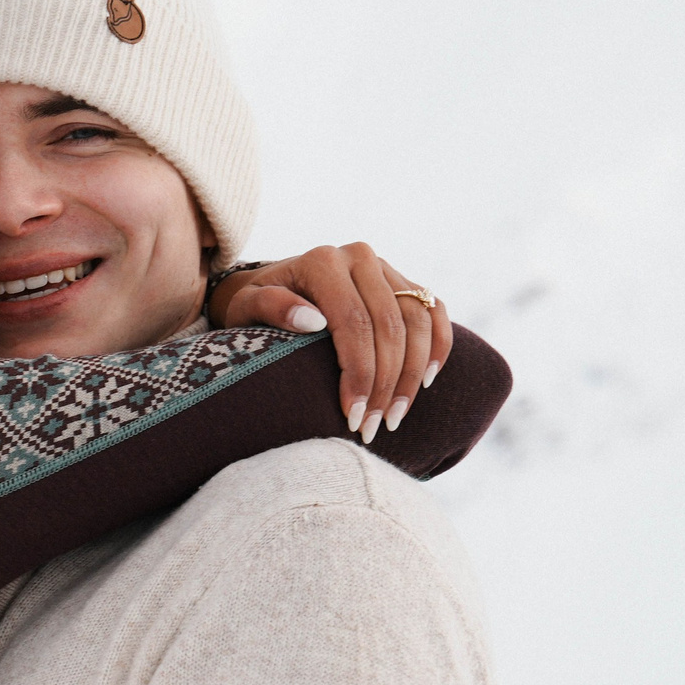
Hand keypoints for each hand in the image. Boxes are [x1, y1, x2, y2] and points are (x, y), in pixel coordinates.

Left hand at [209, 244, 454, 442]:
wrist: (269, 286)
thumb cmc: (251, 305)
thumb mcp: (246, 307)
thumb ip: (271, 308)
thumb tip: (312, 321)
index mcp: (323, 262)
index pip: (354, 324)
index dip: (359, 373)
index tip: (351, 416)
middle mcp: (360, 257)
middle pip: (390, 326)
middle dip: (385, 384)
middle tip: (372, 428)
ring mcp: (385, 268)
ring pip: (418, 322)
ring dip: (412, 375)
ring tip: (394, 417)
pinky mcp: (402, 281)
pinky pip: (433, 312)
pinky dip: (437, 347)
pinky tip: (425, 382)